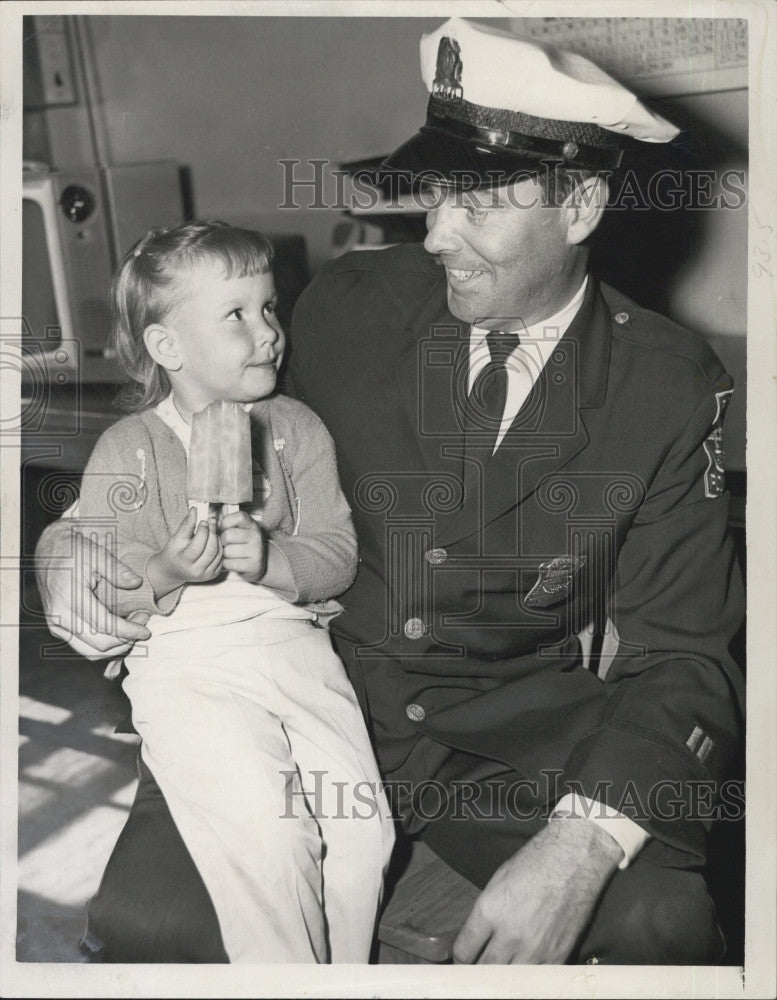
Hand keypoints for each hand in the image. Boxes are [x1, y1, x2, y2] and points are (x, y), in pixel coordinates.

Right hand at [35, 519, 150, 659]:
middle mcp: (60, 617)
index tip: (146, 630)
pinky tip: (119, 632)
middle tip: (143, 625)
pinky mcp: (58, 628)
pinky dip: (103, 645)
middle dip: (126, 640)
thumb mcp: (96, 553)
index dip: (129, 631)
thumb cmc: (73, 550)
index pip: (104, 626)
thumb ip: (117, 570)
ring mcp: (57, 625)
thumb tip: (136, 583)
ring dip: (115, 647)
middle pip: (99, 644)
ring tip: (133, 631)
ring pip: (90, 652)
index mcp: (69, 598)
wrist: (49, 550)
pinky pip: (83, 647)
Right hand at [147, 508, 222, 597]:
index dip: (203, 531)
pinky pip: (222, 558)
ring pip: (219, 553)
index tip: (203, 521)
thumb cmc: (174, 553)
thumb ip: (186, 525)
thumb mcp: (176, 539)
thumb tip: (194, 509)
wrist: (173, 571)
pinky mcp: (213, 575)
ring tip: (213, 529)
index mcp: (185, 562)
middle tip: (212, 521)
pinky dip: (220, 547)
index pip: (198, 545)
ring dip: (218, 539)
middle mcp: (197, 571)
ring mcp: (206, 574)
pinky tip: (215, 539)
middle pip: (211, 549)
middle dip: (213, 532)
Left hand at [219, 509, 265, 582]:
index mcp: (252, 524)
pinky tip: (233, 562)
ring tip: (231, 554)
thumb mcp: (239, 529)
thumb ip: (229, 518)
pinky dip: (227, 564)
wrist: (257, 564)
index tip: (225, 528)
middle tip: (227, 544)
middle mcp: (256, 536)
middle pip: (228, 535)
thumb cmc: (242, 544)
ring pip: (227, 551)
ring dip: (225, 554)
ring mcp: (256, 551)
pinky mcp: (253, 565)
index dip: (226, 522)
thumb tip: (223, 506)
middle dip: (223, 541)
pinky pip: (229, 564)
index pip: (238, 517)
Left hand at [453, 818, 622, 963]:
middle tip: (481, 965)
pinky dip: (528, 977)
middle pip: (483, 971)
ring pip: (507, 981)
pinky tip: (526, 966)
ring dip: (502, 976)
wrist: (575, 859)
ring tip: (504, 965)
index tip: (465, 958)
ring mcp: (535, 949)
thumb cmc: (536, 863)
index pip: (463, 952)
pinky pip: (534, 980)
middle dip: (479, 969)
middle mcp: (510, 933)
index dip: (461, 957)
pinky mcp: (557, 957)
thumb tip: (475, 939)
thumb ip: (485, 915)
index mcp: (490, 910)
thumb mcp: (498, 882)